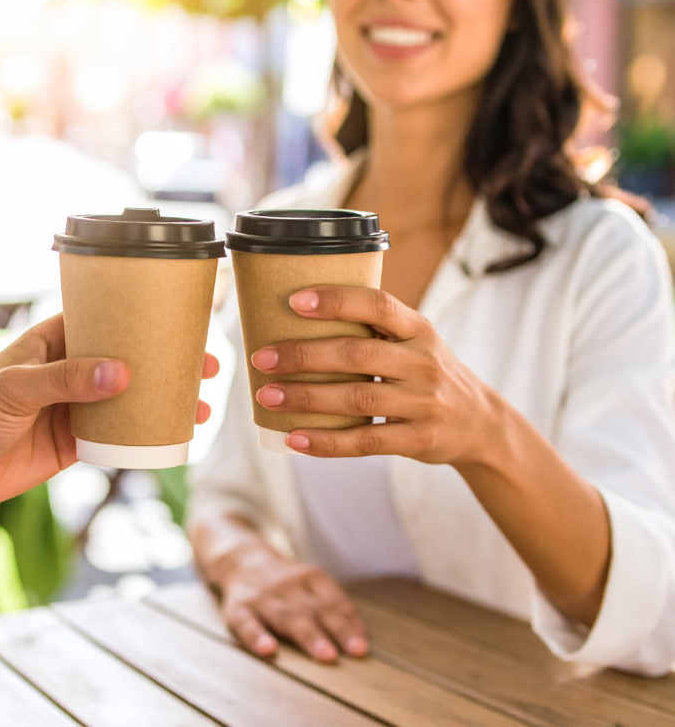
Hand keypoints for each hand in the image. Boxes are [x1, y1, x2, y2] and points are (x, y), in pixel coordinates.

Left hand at [0, 314, 219, 516]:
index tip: (178, 318)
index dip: (140, 318)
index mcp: (50, 343)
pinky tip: (174, 434)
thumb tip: (123, 373)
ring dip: (164, 398)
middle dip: (166, 361)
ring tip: (202, 401)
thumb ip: (67, 380)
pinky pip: (118, 437)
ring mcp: (73, 409)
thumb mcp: (14, 389)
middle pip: (127, 360)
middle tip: (205, 363)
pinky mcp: (73, 445)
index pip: (102, 320)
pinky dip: (146, 435)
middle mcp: (67, 372)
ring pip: (129, 399)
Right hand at [215, 541, 367, 661]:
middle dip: (335, 630)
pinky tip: (267, 649)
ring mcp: (262, 597)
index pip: (333, 599)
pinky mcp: (238, 609)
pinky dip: (256, 636)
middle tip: (353, 650)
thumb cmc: (285, 582)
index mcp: (309, 577)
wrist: (240, 559)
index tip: (362, 646)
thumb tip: (360, 632)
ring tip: (324, 654)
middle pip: (314, 609)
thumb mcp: (310, 581)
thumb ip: (333, 603)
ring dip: (307, 635)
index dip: (349, 622)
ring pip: (286, 616)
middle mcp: (287, 586)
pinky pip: (247, 623)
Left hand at [252, 286, 501, 463]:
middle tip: (261, 358)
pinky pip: (366, 441)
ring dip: (306, 398)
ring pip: (357, 398)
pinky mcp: (418, 439)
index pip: (378, 305)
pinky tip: (295, 439)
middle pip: (356, 354)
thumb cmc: (427, 373)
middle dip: (304, 355)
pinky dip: (328, 442)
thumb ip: (374, 330)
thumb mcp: (416, 341)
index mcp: (418, 329)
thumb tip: (297, 316)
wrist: (482, 423)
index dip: (337, 301)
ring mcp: (422, 402)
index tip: (295, 301)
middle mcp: (422, 362)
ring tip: (267, 397)